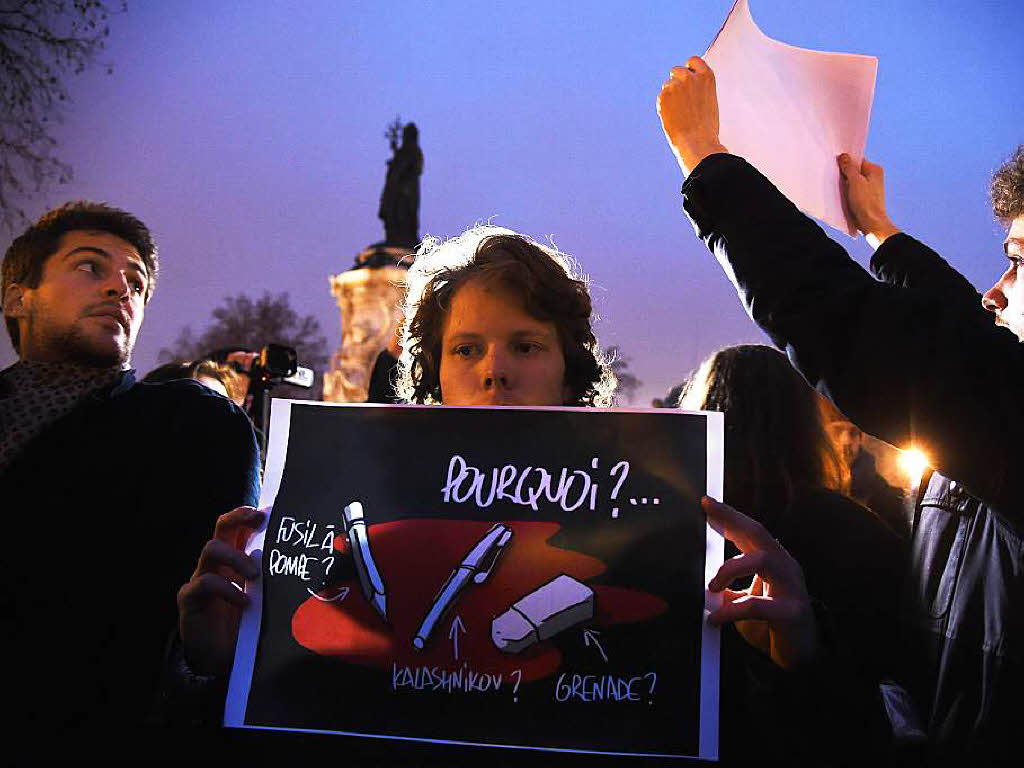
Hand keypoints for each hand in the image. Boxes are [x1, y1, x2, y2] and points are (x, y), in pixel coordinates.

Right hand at [177, 506, 264, 675]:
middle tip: (259, 519)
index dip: (251, 515)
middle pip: (222, 527)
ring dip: (236, 557)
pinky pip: (203, 583)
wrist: (219, 662)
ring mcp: (201, 578)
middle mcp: (218, 564)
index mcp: (237, 560)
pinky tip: (243, 603)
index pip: (241, 528)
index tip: (270, 511)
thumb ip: (278, 583)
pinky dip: (226, 590)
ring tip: (254, 574)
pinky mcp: (190, 599)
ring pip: (211, 548)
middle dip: (239, 517)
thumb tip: (312, 568)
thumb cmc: (248, 627)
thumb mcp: (267, 601)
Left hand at [657, 57, 728, 175]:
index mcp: (706, 76)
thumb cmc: (706, 126)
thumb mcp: (709, 100)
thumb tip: (687, 84)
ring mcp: (676, 85)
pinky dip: (664, 106)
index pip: (693, 61)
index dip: (688, 69)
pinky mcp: (663, 95)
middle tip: (681, 101)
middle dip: (676, 81)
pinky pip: (661, 97)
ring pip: (667, 85)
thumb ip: (699, 87)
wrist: (697, 142)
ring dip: (670, 95)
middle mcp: (690, 76)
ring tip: (680, 113)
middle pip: (676, 70)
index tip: (686, 78)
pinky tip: (673, 117)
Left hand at [703, 497, 818, 668]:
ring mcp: (792, 587)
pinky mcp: (792, 612)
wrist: (801, 657)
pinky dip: (731, 610)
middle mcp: (785, 567)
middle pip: (759, 533)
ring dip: (729, 569)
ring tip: (712, 586)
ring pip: (761, 560)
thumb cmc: (771, 624)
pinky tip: (715, 618)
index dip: (729, 514)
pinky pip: (757, 605)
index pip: (751, 530)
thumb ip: (728, 587)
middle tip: (707, 512)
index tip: (706, 501)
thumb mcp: (745, 600)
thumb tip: (700, 579)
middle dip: (732, 518)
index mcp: (774, 561)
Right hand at [838, 154, 900, 248]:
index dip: (846, 163)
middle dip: (845, 174)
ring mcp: (870, 188)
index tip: (837, 166)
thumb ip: (849, 167)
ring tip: (841, 189)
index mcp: (875, 170)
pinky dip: (848, 192)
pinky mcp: (866, 198)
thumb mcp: (855, 181)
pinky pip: (854, 191)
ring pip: (853, 181)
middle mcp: (874, 177)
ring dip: (845, 185)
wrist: (871, 223)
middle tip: (836, 178)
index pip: (857, 160)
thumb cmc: (865, 202)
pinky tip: (843, 197)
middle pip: (855, 171)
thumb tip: (843, 156)